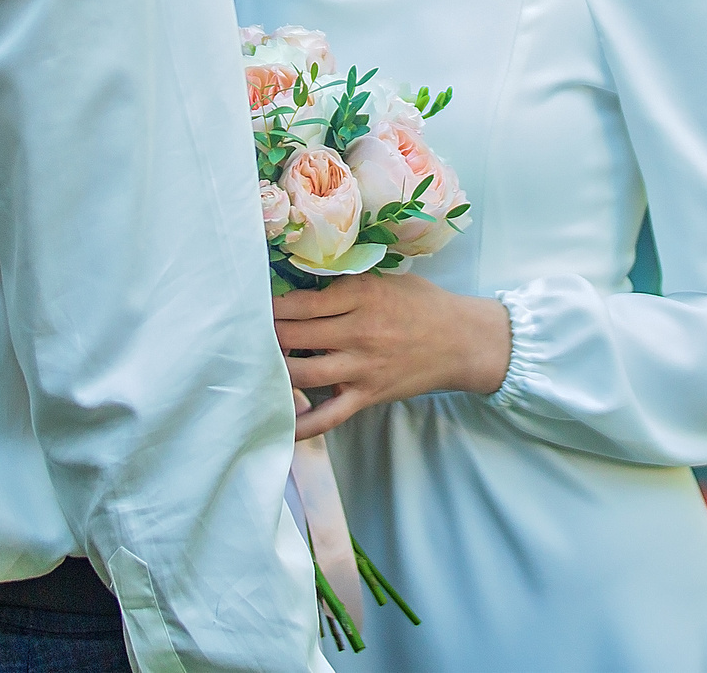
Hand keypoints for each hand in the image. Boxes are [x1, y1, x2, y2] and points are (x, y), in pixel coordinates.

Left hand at [272, 273, 512, 439]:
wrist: (462, 340)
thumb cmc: (420, 304)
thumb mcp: (385, 280)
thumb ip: (346, 282)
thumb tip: (297, 283)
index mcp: (361, 295)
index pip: (300, 302)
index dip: (270, 305)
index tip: (251, 304)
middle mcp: (359, 331)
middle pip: (293, 336)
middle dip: (265, 335)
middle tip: (244, 334)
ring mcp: (363, 367)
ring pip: (303, 374)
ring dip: (275, 370)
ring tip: (256, 365)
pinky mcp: (368, 395)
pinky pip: (328, 417)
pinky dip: (301, 425)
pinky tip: (279, 426)